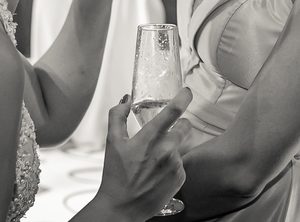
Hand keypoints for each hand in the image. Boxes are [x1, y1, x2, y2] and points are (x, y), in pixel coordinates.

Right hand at [95, 87, 191, 220]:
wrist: (122, 208)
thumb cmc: (115, 176)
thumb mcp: (112, 142)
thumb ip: (117, 115)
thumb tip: (126, 99)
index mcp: (149, 138)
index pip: (173, 111)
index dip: (183, 97)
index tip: (187, 92)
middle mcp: (166, 150)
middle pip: (185, 126)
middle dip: (180, 125)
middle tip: (168, 131)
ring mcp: (175, 165)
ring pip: (181, 146)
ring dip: (172, 148)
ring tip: (154, 162)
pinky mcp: (180, 178)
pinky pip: (181, 163)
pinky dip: (172, 165)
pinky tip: (157, 173)